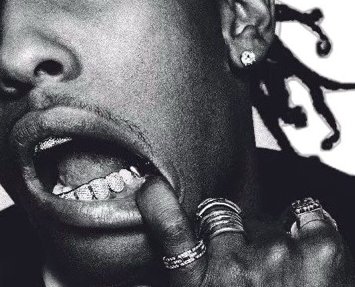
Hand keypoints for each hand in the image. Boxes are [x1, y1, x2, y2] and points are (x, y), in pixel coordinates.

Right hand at [136, 177, 354, 285]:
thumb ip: (182, 270)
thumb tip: (144, 257)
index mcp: (200, 286)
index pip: (171, 230)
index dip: (158, 202)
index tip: (152, 187)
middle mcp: (233, 267)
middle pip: (223, 219)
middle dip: (232, 238)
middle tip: (249, 274)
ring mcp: (276, 255)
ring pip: (264, 221)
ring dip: (270, 242)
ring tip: (281, 278)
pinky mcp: (319, 250)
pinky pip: (308, 214)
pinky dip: (308, 228)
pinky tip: (306, 255)